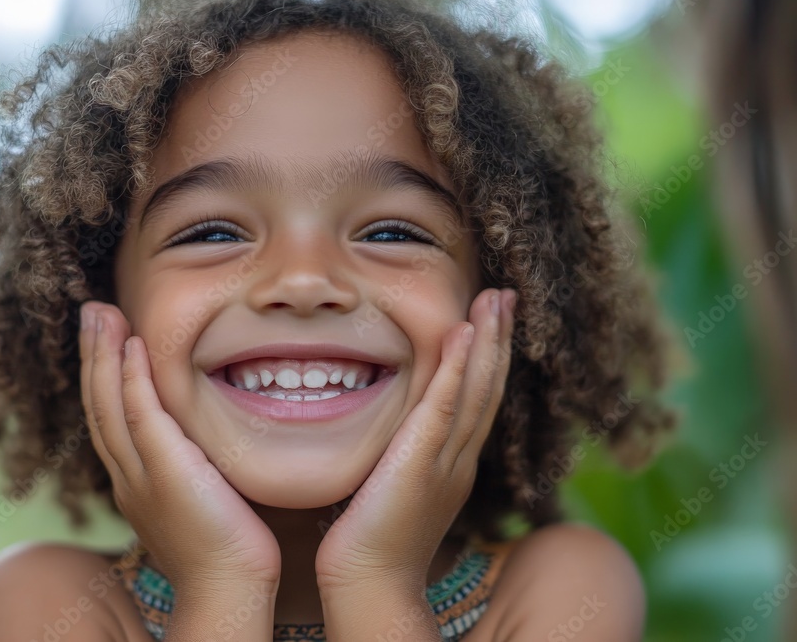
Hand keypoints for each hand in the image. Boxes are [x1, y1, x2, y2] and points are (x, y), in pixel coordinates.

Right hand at [78, 300, 282, 592]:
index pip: (110, 419)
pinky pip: (141, 415)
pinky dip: (131, 379)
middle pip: (99, 405)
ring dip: (104, 355)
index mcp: (134, 484)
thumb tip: (204, 448)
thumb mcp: (202, 499)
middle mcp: (127, 477)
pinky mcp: (165, 472)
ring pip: (109, 404)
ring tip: (101, 313)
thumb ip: (194, 469)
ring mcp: (141, 475)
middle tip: (92, 311)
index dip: (103, 376)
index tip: (106, 337)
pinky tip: (132, 346)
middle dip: (93, 355)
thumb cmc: (229, 550)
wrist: (230, 587)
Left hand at [314, 287, 515, 594]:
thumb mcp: (395, 485)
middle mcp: (459, 457)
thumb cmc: (371, 538)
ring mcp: (446, 459)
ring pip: (476, 390)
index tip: (492, 317)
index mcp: (453, 462)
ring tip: (494, 300)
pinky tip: (464, 333)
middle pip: (488, 387)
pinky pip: (445, 405)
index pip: (478, 399)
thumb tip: (391, 429)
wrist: (369, 579)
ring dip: (487, 341)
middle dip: (499, 339)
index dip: (489, 357)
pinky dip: (457, 368)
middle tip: (505, 295)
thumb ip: (402, 454)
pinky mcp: (422, 461)